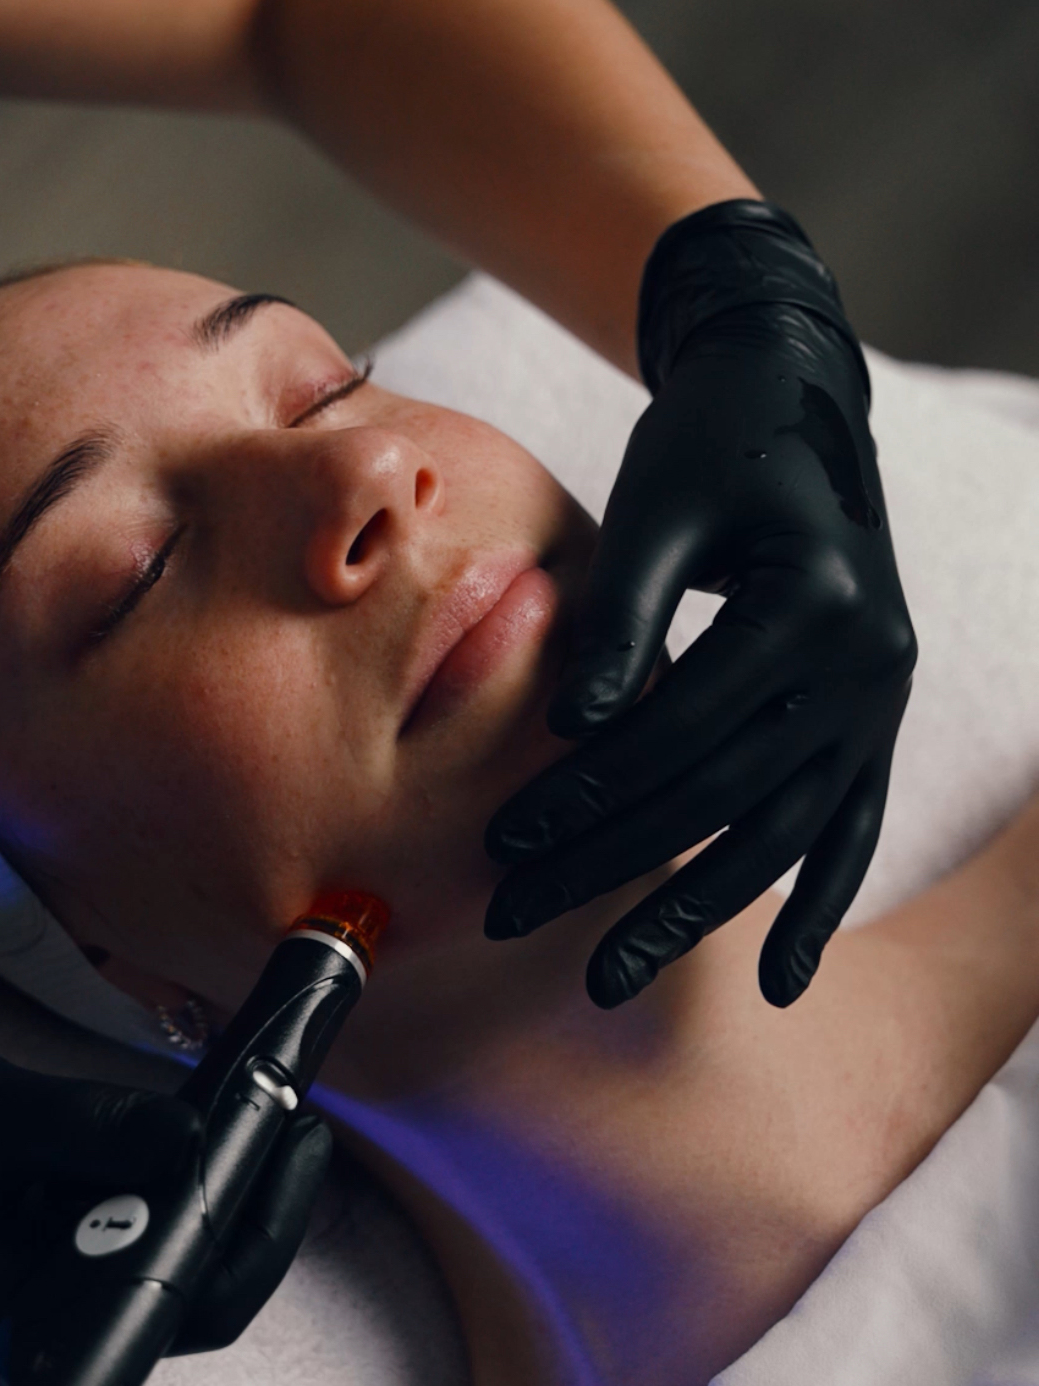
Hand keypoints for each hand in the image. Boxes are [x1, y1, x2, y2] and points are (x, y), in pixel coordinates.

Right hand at [0, 1043, 330, 1357]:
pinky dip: (185, 1178)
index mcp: (44, 1318)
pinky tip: (213, 1121)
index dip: (258, 1233)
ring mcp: (74, 1291)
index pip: (184, 1307)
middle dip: (262, 1205)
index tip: (294, 1143)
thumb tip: (193, 1138)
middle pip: (202, 1289)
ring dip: (231, 1190)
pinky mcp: (73, 1256)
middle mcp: (71, 1320)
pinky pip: (150, 1227)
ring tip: (269, 1106)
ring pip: (182, 1258)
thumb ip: (90, 1129)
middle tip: (297, 1113)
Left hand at [485, 201, 915, 1008]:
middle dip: (612, 864)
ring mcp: (880, 702)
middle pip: (723, 794)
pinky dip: (815, 908)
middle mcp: (867, 664)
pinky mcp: (874, 722)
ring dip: (692, 911)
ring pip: (782, 834)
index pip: (684, 724)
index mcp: (817, 604)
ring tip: (608, 975)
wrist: (795, 400)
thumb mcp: (659, 501)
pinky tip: (775, 985)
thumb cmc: (710, 440)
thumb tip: (570, 730)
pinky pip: (850, 832)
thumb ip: (623, 616)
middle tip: (514, 915)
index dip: (590, 787)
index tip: (505, 838)